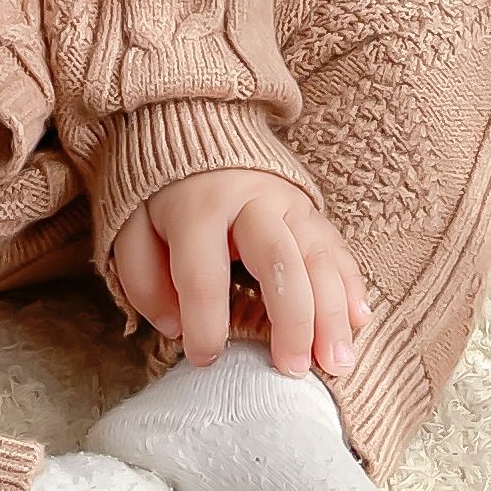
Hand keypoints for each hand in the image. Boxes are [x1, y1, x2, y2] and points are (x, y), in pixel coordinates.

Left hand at [108, 170, 370, 378]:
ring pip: (319, 257)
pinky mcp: (308, 207)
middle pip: (279, 262)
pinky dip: (351, 285)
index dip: (204, 326)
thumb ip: (143, 278)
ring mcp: (286, 201)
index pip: (203, 276)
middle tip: (292, 370)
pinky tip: (359, 321)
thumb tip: (175, 328)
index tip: (205, 360)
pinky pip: (337, 247)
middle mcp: (249, 201)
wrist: (192, 119)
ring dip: (333, 313)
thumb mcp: (131, 224)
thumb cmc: (161, 189)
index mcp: (197, 207)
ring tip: (337, 362)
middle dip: (291, 321)